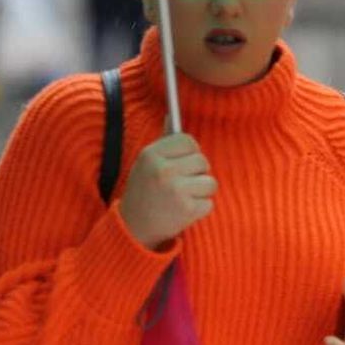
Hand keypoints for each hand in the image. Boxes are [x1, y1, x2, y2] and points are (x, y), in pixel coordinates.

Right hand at [116, 133, 216, 249]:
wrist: (133, 228)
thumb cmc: (143, 192)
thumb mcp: (145, 164)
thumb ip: (163, 143)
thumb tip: (171, 115)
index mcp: (151, 155)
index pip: (187, 140)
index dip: (190, 151)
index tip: (184, 162)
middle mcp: (163, 170)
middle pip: (202, 160)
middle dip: (197, 173)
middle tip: (183, 184)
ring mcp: (175, 190)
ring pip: (210, 182)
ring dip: (201, 192)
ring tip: (184, 198)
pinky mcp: (186, 209)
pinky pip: (209, 203)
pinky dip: (200, 209)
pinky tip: (184, 211)